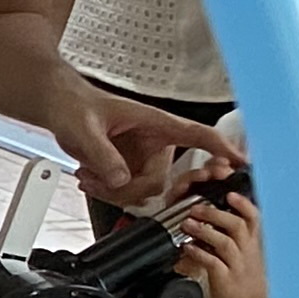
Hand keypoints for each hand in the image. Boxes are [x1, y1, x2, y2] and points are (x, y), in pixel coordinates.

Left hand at [47, 85, 239, 202]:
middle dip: (129, 189)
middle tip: (100, 181)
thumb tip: (121, 179)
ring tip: (88, 176)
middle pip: (161, 180)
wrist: (58, 108)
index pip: (198, 135)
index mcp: (156, 122)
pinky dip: (106, 192)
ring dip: (114, 193)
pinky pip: (127, 193)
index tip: (240, 163)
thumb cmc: (74, 104)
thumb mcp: (84, 128)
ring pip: (144, 192)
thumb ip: (102, 154)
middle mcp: (155, 142)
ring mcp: (143, 158)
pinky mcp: (129, 169)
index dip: (222, 149)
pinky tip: (88, 178)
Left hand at [175, 189, 267, 297]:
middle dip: (216, 214)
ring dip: (205, 231)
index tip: (230, 193)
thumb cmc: (244, 275)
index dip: (243, 204)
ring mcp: (236, 265)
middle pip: (238, 226)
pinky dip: (199, 254)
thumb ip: (230, 233)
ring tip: (187, 224)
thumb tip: (211, 214)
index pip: (253, 218)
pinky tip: (188, 247)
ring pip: (225, 243)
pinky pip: (213, 264)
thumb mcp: (243, 250)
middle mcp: (246, 250)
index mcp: (250, 241)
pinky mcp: (225, 279)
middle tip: (196, 207)